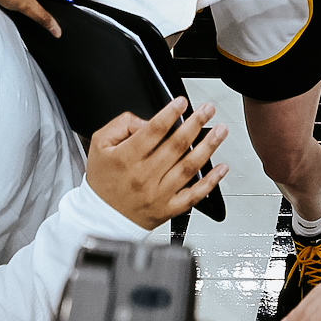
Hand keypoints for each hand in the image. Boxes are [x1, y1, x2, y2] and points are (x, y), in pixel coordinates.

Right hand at [85, 97, 227, 228]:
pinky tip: (221, 168)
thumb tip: (146, 121)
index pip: (153, 130)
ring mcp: (158, 194)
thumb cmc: (102, 181)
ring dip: (208, 146)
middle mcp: (144, 176)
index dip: (170, 113)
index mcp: (127, 158)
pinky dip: (210, 181)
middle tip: (207, 110)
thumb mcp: (99, 144)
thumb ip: (121, 125)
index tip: (182, 102)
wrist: (102, 218)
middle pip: (176, 145)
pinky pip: (194, 195)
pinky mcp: (168, 208)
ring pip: (189, 167)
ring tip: (220, 131)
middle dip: (195, 123)